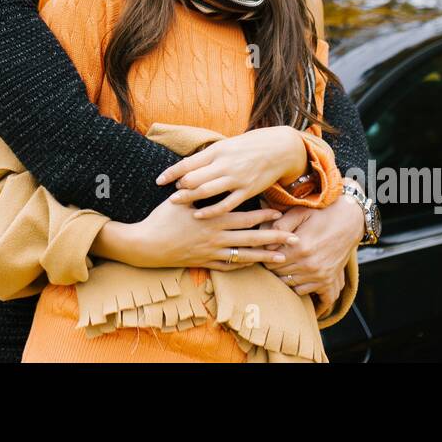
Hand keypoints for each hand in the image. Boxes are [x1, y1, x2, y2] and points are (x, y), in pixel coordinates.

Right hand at [100, 197, 301, 270]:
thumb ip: (197, 189)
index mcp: (212, 218)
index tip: (281, 214)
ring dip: (265, 256)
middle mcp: (216, 237)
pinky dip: (244, 265)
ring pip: (244, 256)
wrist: (146, 245)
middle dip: (274, 237)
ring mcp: (212, 252)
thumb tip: (208, 175)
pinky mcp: (205, 263)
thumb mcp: (180, 199)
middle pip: (251, 238)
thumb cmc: (161, 218)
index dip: (263, 215)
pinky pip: (230, 266)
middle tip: (295, 238)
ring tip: (283, 257)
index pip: (244, 217)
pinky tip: (256, 264)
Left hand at [155, 126, 305, 218]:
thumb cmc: (250, 145)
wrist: (279, 148)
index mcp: (217, 150)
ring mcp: (235, 178)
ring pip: (206, 191)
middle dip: (179, 188)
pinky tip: (199, 215)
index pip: (188, 163)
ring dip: (189, 198)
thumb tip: (188, 164)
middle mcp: (224, 164)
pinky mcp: (247, 191)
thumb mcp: (227, 145)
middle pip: (193, 179)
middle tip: (170, 195)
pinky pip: (225, 204)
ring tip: (177, 203)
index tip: (159, 180)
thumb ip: (209, 156)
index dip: (172, 173)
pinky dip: (210, 211)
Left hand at [260, 183, 364, 313]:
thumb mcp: (300, 212)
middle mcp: (309, 264)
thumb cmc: (322, 213)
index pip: (271, 261)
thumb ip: (281, 225)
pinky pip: (304, 291)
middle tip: (273, 257)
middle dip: (273, 266)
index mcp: (300, 247)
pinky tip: (296, 274)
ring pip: (289, 284)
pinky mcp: (327, 280)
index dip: (265, 256)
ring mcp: (319, 274)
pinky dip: (297, 285)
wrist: (350, 220)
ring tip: (284, 264)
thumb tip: (265, 240)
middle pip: (278, 274)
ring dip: (284, 276)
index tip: (267, 250)